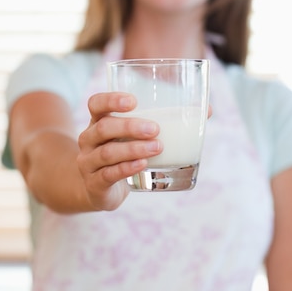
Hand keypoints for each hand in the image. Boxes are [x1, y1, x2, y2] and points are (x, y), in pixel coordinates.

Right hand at [77, 92, 161, 210]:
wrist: (98, 190)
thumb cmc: (121, 155)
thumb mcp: (129, 138)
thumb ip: (156, 123)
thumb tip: (203, 110)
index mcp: (97, 122)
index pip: (96, 104)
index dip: (111, 100)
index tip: (133, 102)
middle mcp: (88, 140)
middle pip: (103, 128)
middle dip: (129, 127)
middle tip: (155, 129)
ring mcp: (88, 163)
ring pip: (107, 152)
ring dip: (133, 149)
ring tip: (156, 147)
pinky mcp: (94, 184)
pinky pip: (108, 174)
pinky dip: (127, 168)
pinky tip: (142, 165)